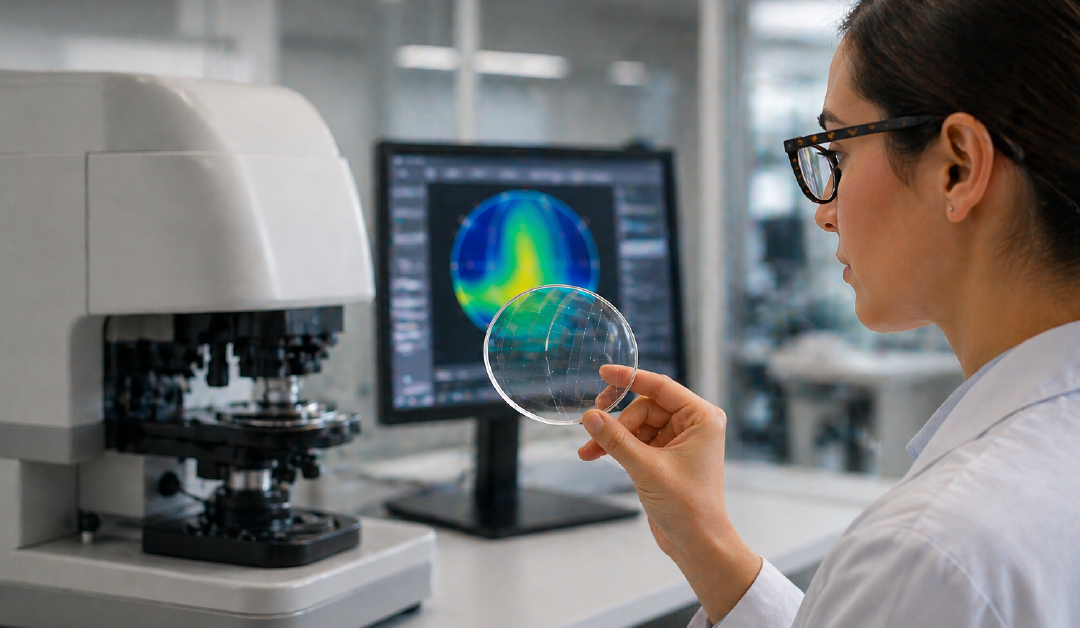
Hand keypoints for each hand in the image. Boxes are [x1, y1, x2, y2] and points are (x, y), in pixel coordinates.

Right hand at [579, 365, 761, 620]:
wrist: (698, 544)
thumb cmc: (687, 506)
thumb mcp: (646, 468)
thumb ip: (616, 439)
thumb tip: (589, 416)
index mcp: (701, 417)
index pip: (660, 386)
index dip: (630, 378)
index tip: (604, 373)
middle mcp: (692, 424)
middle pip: (644, 407)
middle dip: (617, 422)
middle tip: (593, 435)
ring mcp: (678, 440)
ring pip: (636, 425)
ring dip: (613, 437)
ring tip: (589, 452)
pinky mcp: (665, 456)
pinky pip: (636, 440)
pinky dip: (617, 447)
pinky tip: (596, 455)